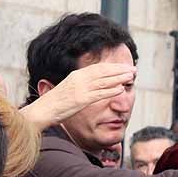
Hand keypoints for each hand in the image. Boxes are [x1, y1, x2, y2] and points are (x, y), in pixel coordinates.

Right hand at [21, 62, 135, 129]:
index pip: (98, 68)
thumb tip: (95, 84)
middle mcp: (79, 79)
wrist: (44, 110)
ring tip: (131, 77)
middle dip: (119, 70)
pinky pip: (99, 94)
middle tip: (133, 69)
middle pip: (103, 72)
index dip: (113, 66)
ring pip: (104, 81)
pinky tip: (121, 89)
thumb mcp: (70, 89)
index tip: (124, 66)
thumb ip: (82, 85)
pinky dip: (111, 91)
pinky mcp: (81, 100)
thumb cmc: (57, 102)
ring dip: (119, 78)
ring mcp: (80, 89)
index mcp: (76, 75)